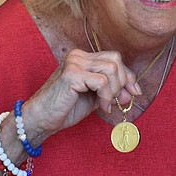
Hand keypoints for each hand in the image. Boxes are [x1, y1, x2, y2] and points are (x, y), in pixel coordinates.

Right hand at [17, 48, 140, 144]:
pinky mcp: (71, 74)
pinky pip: (101, 82)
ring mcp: (74, 63)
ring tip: (106, 104)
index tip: (134, 92)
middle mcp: (78, 55)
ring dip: (114, 90)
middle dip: (123, 82)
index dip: (128, 75)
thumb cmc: (65, 109)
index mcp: (82, 57)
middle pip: (115, 60)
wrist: (40, 119)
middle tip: (119, 101)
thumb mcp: (94, 97)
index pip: (114, 58)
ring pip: (111, 69)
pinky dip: (106, 96)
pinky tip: (101, 107)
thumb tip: (133, 91)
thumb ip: (111, 91)